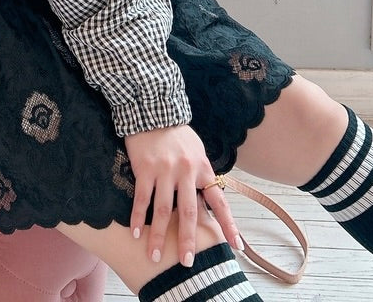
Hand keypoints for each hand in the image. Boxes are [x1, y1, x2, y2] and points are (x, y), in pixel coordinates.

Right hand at [123, 124, 241, 266]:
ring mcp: (164, 170)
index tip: (236, 247)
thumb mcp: (197, 151)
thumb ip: (201, 175)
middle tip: (188, 263)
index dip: (229, 224)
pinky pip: (142, 198)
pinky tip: (136, 232)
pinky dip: (138, 217)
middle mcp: (186, 171)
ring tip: (154, 256)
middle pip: (189, 212)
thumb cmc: (176, 133)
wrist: (152, 109)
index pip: (219, 201)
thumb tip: (207, 201)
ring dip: (159, 236)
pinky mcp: (145, 168)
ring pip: (163, 210)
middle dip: (189, 240)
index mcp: (203, 168)